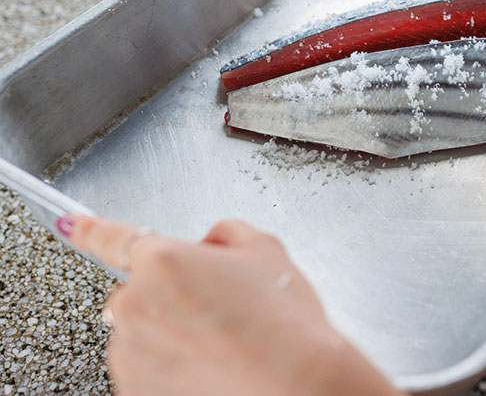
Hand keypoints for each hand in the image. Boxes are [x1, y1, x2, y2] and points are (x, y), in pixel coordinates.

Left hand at [63, 215, 400, 395]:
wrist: (295, 384)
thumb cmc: (283, 323)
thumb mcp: (266, 250)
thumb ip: (226, 234)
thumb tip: (210, 244)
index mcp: (164, 260)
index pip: (113, 237)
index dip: (89, 229)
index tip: (72, 224)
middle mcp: (137, 304)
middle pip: (136, 291)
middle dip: (165, 296)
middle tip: (214, 308)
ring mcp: (132, 352)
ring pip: (140, 333)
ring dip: (167, 334)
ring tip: (221, 343)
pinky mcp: (136, 389)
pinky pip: (145, 369)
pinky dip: (170, 367)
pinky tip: (211, 366)